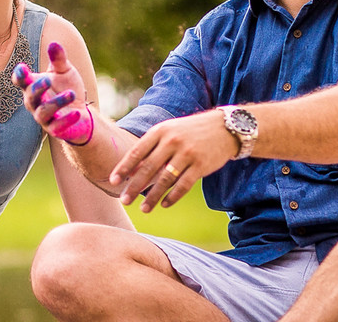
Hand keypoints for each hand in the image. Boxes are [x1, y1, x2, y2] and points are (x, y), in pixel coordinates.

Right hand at [12, 42, 91, 144]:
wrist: (81, 113)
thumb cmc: (67, 88)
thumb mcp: (64, 71)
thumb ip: (59, 59)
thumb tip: (54, 43)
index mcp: (33, 86)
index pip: (21, 81)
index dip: (20, 76)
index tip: (22, 68)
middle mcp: (35, 103)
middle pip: (30, 97)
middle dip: (37, 89)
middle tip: (47, 80)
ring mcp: (44, 118)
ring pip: (44, 112)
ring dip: (56, 102)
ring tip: (72, 93)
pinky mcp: (56, 130)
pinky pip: (57, 127)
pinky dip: (66, 120)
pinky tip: (77, 112)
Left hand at [108, 109, 237, 211]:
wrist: (224, 127)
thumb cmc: (189, 132)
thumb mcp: (168, 132)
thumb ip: (150, 148)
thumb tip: (129, 171)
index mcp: (160, 131)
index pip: (137, 151)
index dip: (124, 168)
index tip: (112, 181)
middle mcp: (172, 141)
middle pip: (148, 168)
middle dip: (134, 186)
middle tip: (124, 200)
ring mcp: (187, 153)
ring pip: (165, 180)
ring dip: (152, 196)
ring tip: (143, 209)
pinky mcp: (201, 165)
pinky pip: (183, 185)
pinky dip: (172, 197)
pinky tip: (164, 205)